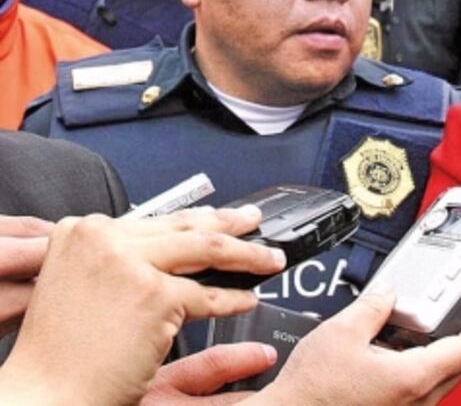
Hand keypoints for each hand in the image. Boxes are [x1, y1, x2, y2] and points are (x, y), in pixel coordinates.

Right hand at [0, 207, 285, 404]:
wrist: (44, 393)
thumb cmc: (61, 352)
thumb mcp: (81, 285)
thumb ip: (118, 259)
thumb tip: (171, 246)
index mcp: (82, 232)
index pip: (154, 220)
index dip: (193, 219)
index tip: (218, 217)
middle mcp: (103, 239)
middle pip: (184, 226)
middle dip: (229, 223)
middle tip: (254, 221)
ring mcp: (129, 264)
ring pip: (206, 250)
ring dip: (246, 255)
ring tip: (270, 259)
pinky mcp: (154, 294)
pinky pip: (208, 294)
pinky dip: (233, 298)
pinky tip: (248, 300)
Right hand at [254, 290, 460, 404]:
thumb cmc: (311, 392)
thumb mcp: (342, 332)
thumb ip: (373, 307)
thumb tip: (388, 293)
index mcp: (413, 378)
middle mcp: (416, 401)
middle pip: (459, 367)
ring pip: (440, 382)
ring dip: (442, 355)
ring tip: (430, 331)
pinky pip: (421, 392)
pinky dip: (421, 369)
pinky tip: (400, 355)